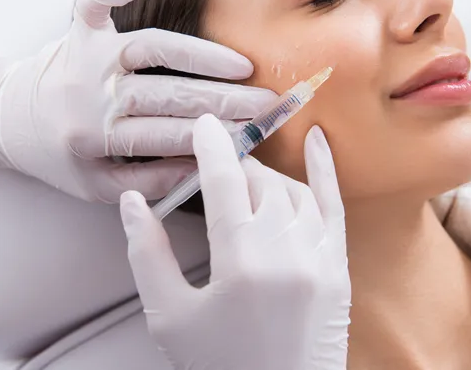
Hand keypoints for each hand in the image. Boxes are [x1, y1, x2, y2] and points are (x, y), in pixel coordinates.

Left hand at [0, 0, 275, 201]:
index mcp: (96, 138)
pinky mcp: (80, 32)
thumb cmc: (58, 158)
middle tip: (267, 104)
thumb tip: (200, 166)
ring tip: (241, 66)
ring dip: (199, 55)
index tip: (252, 136)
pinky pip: (96, 1)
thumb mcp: (99, 187)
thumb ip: (149, 181)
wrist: (7, 121)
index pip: (168, 137)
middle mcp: (93, 95)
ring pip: (151, 49)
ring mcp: (88, 58)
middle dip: (224, 102)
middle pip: (170, 95)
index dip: (213, 137)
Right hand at [120, 114, 350, 369]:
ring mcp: (320, 258)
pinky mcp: (338, 269)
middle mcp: (287, 251)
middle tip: (215, 169)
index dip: (211, 147)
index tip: (204, 124)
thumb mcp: (168, 316)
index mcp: (241, 261)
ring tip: (244, 181)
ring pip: (293, 191)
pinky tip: (318, 140)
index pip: (224, 182)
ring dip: (266, 178)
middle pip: (259, 182)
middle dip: (235, 168)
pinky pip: (336, 208)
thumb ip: (147, 254)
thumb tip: (131, 201)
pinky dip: (325, 172)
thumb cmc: (218, 366)